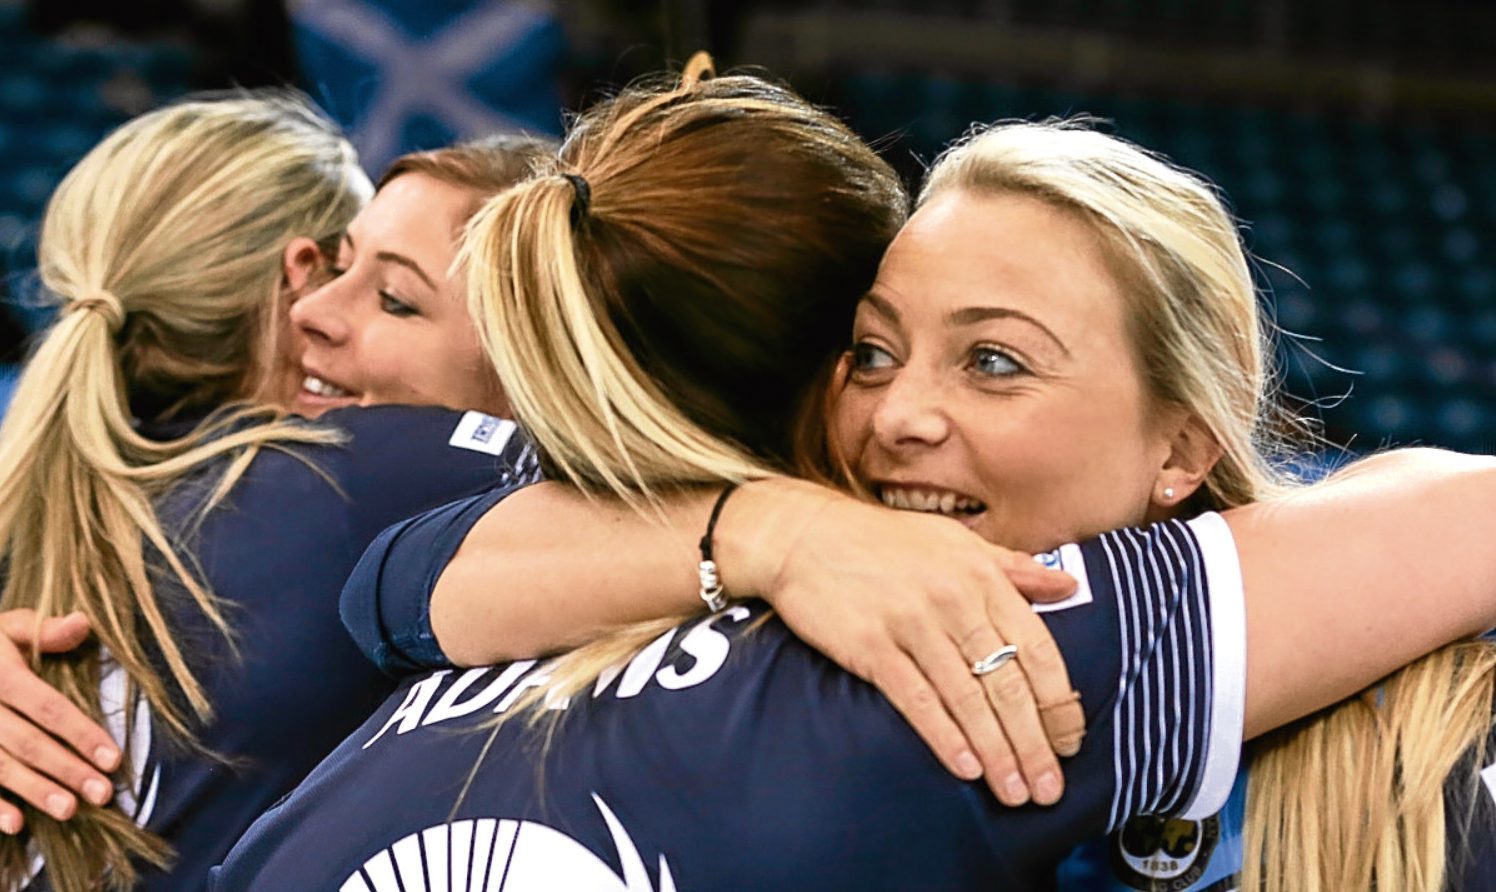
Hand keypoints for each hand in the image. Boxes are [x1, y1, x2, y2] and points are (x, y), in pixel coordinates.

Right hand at [0, 609, 120, 833]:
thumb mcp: (8, 627)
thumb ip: (45, 630)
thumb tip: (85, 622)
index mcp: (1, 675)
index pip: (48, 707)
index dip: (81, 733)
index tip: (113, 759)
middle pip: (28, 743)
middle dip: (66, 769)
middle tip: (102, 793)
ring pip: (0, 766)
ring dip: (35, 791)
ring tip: (70, 811)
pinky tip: (16, 824)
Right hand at [724, 479, 1086, 807]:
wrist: (804, 535)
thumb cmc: (882, 540)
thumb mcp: (954, 541)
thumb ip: (1012, 567)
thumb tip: (1068, 584)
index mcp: (982, 576)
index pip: (1038, 649)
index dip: (1059, 702)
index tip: (1071, 741)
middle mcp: (954, 600)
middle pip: (1008, 684)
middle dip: (1034, 743)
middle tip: (1049, 788)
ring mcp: (913, 624)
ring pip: (968, 699)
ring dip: (997, 752)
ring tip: (1014, 792)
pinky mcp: (872, 646)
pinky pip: (917, 700)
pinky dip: (945, 737)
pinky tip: (966, 768)